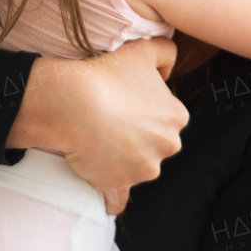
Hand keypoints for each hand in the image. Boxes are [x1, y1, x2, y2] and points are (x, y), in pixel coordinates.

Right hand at [5, 38, 188, 213]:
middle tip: (112, 123)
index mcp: (177, 117)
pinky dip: (113, 199)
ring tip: (99, 143)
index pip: (167, 118)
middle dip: (139, 139)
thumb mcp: (144, 50)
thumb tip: (170, 70)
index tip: (126, 105)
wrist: (73, 102)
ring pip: (138, 167)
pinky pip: (118, 198)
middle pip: (155, 145)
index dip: (146, 112)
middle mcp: (167, 146)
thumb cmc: (107, 74)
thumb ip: (167, 52)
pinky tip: (108, 201)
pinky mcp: (119, 184)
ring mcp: (144, 168)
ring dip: (123, 161)